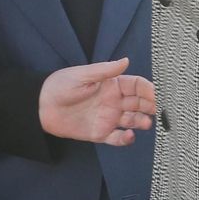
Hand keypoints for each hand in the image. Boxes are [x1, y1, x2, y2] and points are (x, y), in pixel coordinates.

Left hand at [38, 58, 155, 144]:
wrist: (40, 106)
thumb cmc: (60, 86)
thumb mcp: (82, 75)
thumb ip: (105, 71)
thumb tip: (125, 60)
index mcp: (111, 84)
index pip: (136, 85)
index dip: (148, 89)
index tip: (157, 94)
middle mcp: (113, 101)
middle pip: (139, 103)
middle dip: (151, 106)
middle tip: (158, 110)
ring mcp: (108, 117)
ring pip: (133, 121)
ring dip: (142, 122)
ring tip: (146, 123)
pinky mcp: (100, 133)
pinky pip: (117, 138)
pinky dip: (126, 139)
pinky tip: (129, 135)